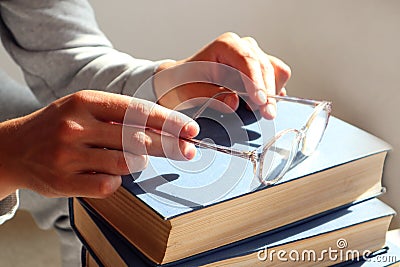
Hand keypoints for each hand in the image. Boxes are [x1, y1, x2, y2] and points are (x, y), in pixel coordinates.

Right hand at [0, 90, 198, 198]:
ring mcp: (68, 155)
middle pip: (139, 138)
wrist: (14, 148)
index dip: (169, 122)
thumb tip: (164, 128)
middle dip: (170, 145)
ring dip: (139, 163)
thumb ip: (120, 115)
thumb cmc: (59, 125)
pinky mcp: (63, 181)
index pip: (138, 110)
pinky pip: (108, 185)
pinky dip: (117, 181)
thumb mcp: (85, 108)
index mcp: (85, 101)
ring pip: (127, 162)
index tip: (191, 130)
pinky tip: (110, 175)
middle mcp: (76, 125)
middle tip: (187, 151)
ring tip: (134, 159)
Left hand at [155, 32, 290, 118]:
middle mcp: (243, 47)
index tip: (260, 101)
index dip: (256, 82)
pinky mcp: (260, 69)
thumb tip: (234, 102)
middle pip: (265, 67)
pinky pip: (277, 77)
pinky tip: (263, 105)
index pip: (247, 61)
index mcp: (226, 46)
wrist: (183, 81)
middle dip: (267, 93)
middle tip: (267, 115)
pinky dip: (273, 92)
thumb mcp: (191, 92)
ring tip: (261, 112)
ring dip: (272, 93)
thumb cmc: (185, 83)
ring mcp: (254, 56)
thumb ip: (211, 97)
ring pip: (276, 71)